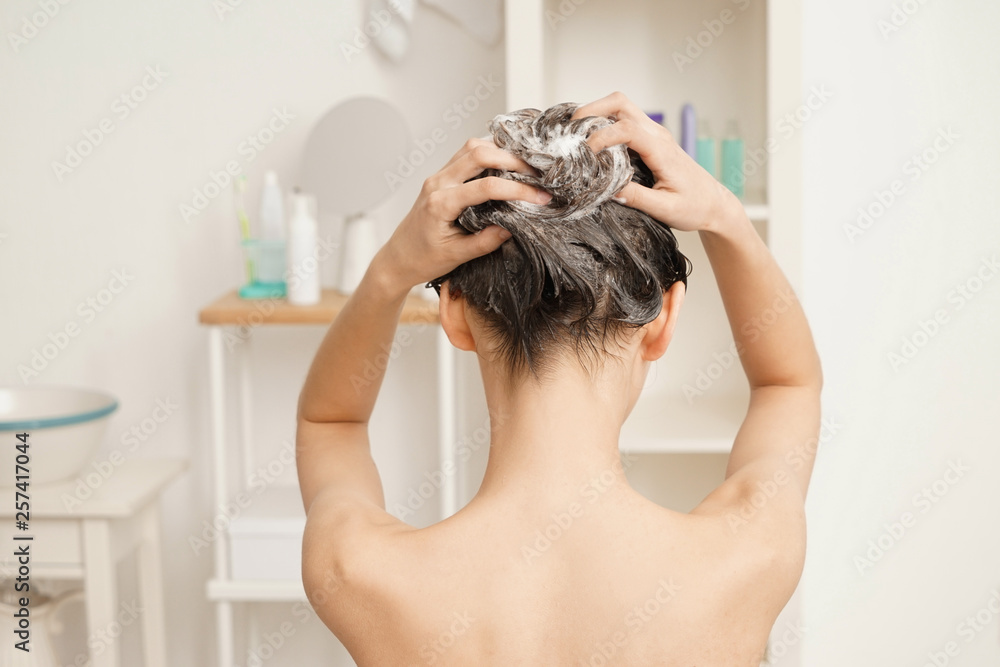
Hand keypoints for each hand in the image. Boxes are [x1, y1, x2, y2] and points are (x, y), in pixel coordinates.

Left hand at [375, 138, 550, 292]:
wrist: (398, 258)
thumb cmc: (423, 259)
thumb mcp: (457, 256)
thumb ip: (486, 241)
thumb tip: (514, 226)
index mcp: (441, 203)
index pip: (486, 187)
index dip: (517, 189)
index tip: (540, 197)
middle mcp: (437, 183)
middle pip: (478, 153)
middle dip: (512, 159)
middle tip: (537, 173)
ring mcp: (438, 177)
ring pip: (471, 147)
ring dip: (500, 151)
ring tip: (525, 166)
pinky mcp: (441, 177)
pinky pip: (465, 154)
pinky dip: (488, 153)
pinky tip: (505, 164)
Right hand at [571, 92, 743, 233]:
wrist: (713, 203)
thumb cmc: (694, 207)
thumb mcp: (665, 210)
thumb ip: (637, 198)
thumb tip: (608, 189)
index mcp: (661, 150)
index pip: (627, 129)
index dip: (602, 136)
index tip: (586, 153)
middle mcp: (657, 135)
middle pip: (621, 103)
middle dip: (592, 109)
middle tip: (571, 128)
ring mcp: (654, 134)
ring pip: (621, 107)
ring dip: (596, 112)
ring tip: (576, 133)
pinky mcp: (650, 139)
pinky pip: (624, 120)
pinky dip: (603, 122)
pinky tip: (591, 140)